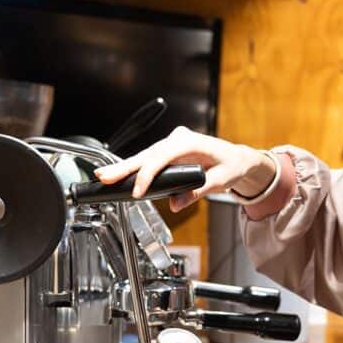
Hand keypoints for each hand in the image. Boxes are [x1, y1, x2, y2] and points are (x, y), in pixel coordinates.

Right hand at [94, 126, 275, 211]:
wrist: (238, 158)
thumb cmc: (232, 166)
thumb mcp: (221, 181)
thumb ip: (198, 191)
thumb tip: (176, 204)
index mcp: (192, 142)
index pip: (162, 157)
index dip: (147, 175)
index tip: (137, 192)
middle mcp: (179, 138)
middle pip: (148, 154)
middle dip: (125, 167)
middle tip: (104, 177)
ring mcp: (173, 143)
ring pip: (145, 155)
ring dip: (126, 167)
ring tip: (105, 177)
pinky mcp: (169, 151)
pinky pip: (150, 159)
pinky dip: (135, 167)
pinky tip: (120, 175)